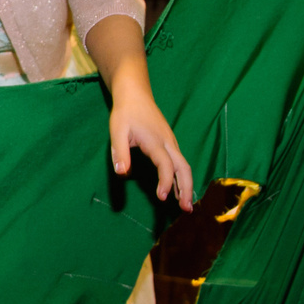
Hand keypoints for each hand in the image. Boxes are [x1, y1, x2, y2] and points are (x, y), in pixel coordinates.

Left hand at [110, 90, 194, 209]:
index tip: (161, 198)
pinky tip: (177, 190)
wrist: (135, 94)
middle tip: (186, 209)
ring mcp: (171, 143)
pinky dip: (181, 178)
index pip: (166, 165)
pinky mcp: (169, 143)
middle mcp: (168, 143)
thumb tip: (122, 173)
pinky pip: (179, 162)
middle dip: (186, 189)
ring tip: (185, 205)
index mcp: (156, 141)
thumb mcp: (117, 131)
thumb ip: (120, 152)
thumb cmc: (125, 113)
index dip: (165, 182)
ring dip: (186, 185)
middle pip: (183, 168)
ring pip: (184, 166)